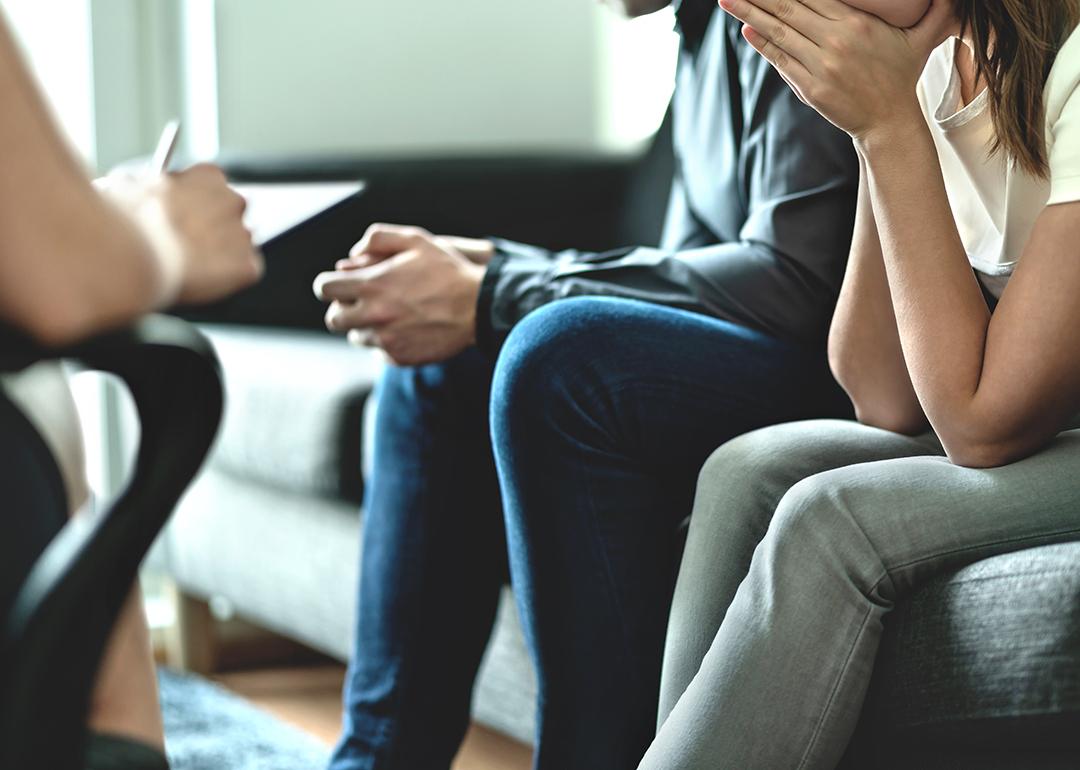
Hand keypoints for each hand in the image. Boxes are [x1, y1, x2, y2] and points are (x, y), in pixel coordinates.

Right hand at [101, 164, 263, 304]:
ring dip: (219, 256)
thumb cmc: (123, 219)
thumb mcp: (125, 187)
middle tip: (185, 248)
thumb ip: (142, 187)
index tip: (182, 220)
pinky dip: (225, 281)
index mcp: (208, 176)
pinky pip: (242, 274)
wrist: (133, 253)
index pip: (212, 189)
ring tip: (187, 267)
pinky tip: (200, 280)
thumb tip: (132, 190)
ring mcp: (243, 235)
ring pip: (237, 247)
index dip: (196, 207)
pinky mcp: (247, 267)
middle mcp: (234, 201)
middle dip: (212, 232)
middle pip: (229, 218)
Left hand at [313, 224, 486, 365]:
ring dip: (366, 326)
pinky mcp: (399, 357)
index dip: (329, 284)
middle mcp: (373, 315)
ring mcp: (386, 340)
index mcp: (372, 285)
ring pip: (356, 337)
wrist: (479, 307)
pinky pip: (380, 352)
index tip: (341, 284)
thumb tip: (352, 256)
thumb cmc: (448, 271)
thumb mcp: (416, 240)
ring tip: (392, 314)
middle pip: (333, 319)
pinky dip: (388, 342)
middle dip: (344, 308)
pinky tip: (408, 329)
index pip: (324, 288)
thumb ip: (378, 238)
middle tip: (363, 301)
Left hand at [717, 0, 955, 141]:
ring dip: (749, 13)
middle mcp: (836, 41)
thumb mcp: (922, 38)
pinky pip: (781, 60)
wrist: (889, 123)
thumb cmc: (901, 77)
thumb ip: (936, 9)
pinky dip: (762, 43)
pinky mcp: (809, 88)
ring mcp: (820, 66)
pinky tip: (745, 27)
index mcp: (858, 23)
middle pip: (789, 6)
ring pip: (779, 31)